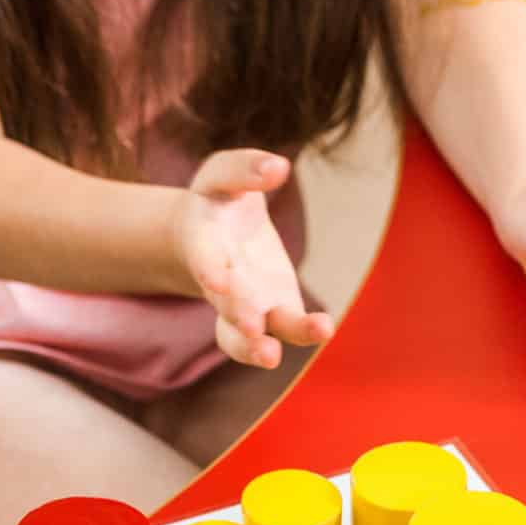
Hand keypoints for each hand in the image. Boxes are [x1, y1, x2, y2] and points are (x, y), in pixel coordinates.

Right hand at [174, 150, 332, 368]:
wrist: (215, 232)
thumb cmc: (219, 199)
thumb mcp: (223, 174)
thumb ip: (245, 169)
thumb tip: (278, 168)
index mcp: (202, 242)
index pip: (204, 258)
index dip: (209, 269)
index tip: (217, 281)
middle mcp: (221, 281)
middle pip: (226, 304)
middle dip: (237, 315)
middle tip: (252, 328)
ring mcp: (247, 302)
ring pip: (246, 335)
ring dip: (255, 347)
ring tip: (270, 356)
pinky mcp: (277, 309)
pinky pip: (284, 329)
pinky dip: (300, 333)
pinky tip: (323, 328)